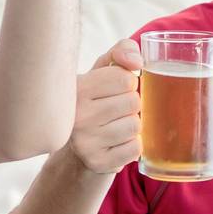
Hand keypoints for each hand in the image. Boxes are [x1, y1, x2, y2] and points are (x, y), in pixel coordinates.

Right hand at [65, 37, 143, 177]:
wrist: (77, 147)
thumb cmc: (96, 100)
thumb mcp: (103, 70)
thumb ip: (122, 51)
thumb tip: (136, 62)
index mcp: (76, 88)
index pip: (125, 78)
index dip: (127, 83)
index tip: (113, 91)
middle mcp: (76, 115)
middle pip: (133, 101)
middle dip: (131, 105)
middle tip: (114, 111)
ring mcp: (84, 142)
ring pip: (136, 126)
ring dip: (131, 126)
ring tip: (113, 127)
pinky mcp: (97, 163)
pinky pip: (135, 149)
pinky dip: (131, 146)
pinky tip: (115, 144)